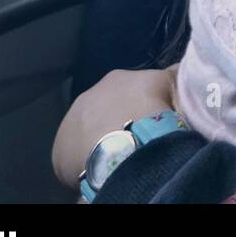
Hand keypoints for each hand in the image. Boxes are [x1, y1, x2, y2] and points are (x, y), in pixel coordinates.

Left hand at [51, 67, 178, 188]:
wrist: (130, 144)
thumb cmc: (154, 111)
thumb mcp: (171, 84)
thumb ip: (171, 74)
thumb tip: (175, 68)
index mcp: (116, 78)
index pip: (130, 90)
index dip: (141, 105)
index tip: (151, 119)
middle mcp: (88, 95)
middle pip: (106, 110)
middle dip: (118, 120)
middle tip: (136, 137)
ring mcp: (70, 123)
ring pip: (88, 132)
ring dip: (101, 140)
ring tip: (120, 154)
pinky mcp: (60, 151)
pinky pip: (75, 156)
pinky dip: (89, 160)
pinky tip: (103, 168)